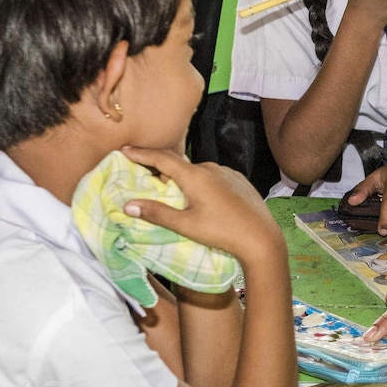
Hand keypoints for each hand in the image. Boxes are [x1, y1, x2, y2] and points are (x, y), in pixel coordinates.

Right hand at [119, 146, 281, 264]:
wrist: (261, 237)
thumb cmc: (221, 232)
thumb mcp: (185, 225)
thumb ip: (156, 213)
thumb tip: (128, 205)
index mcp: (195, 175)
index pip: (162, 159)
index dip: (142, 154)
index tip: (125, 150)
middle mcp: (211, 168)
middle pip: (179, 165)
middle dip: (161, 170)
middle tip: (144, 175)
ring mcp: (227, 172)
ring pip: (197, 172)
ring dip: (182, 178)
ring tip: (171, 190)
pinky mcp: (238, 180)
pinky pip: (213, 177)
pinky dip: (200, 182)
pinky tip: (199, 197)